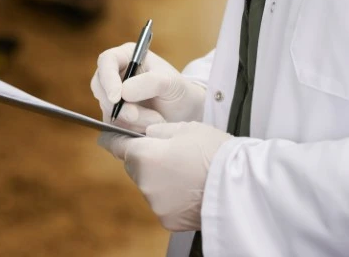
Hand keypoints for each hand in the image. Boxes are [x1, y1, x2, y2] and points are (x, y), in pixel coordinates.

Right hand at [91, 43, 205, 132]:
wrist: (184, 112)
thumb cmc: (178, 90)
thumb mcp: (170, 82)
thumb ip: (149, 82)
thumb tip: (123, 92)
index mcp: (126, 56)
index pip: (106, 61)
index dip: (107, 78)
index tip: (117, 98)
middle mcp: (115, 74)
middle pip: (100, 86)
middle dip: (117, 105)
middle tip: (136, 116)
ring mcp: (112, 95)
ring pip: (107, 108)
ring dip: (129, 119)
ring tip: (155, 120)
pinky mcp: (114, 115)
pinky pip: (112, 124)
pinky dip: (129, 128)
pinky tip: (147, 127)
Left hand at [98, 122, 231, 231]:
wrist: (243, 187)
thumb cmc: (216, 152)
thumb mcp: (186, 128)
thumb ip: (159, 131)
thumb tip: (147, 134)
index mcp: (144, 155)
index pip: (115, 146)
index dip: (111, 139)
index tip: (105, 137)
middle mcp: (144, 182)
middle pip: (134, 166)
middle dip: (145, 159)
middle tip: (170, 154)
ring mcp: (155, 203)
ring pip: (148, 185)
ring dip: (159, 178)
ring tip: (186, 172)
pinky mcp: (168, 220)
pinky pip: (162, 202)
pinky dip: (171, 196)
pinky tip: (190, 189)